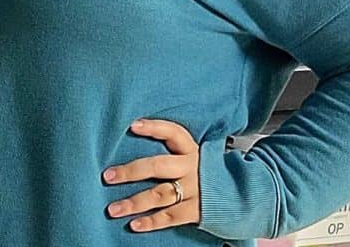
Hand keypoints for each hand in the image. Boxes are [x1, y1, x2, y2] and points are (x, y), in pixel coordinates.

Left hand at [102, 118, 200, 232]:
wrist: (241, 196)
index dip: (153, 128)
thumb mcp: (193, 156)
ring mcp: (195, 190)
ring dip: (134, 202)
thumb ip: (172, 151)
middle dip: (132, 171)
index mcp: (191, 150)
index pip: (173, 132)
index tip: (132, 126)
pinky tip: (134, 224)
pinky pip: (171, 217)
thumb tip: (136, 137)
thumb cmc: (206, 171)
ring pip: (160, 195)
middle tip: (108, 176)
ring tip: (113, 209)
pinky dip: (152, 222)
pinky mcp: (197, 210)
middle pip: (159, 166)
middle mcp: (192, 168)